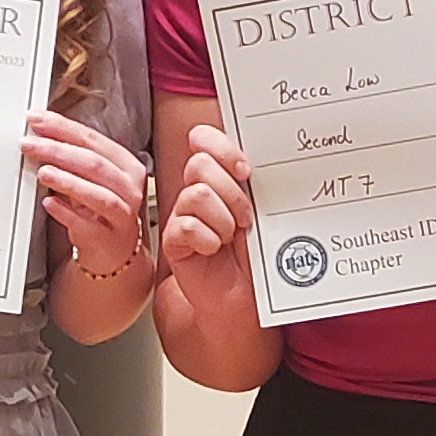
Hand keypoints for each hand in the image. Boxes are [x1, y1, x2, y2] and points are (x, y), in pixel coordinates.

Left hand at [24, 109, 150, 270]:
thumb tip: (39, 133)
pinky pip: (86, 225)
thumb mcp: (92, 178)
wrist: (113, 252)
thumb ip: (72, 155)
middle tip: (29, 145)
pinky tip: (50, 203)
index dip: (63, 128)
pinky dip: (67, 213)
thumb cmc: (100, 210)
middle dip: (58, 150)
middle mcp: (128, 188)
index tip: (36, 120)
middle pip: (94, 163)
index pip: (92, 140)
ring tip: (43, 172)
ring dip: (67, 181)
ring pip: (97, 194)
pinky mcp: (107, 239)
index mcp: (126, 165)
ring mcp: (122, 215)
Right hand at [161, 121, 259, 310]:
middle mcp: (197, 192)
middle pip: (200, 164)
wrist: (245, 296)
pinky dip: (207, 240)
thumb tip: (253, 160)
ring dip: (223, 220)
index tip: (245, 171)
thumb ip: (253, 183)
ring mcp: (182, 214)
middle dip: (231, 193)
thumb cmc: (255, 255)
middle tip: (245, 219)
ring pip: (196, 195)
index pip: (204, 139)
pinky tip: (213, 250)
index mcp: (218, 177)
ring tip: (229, 238)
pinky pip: (186, 226)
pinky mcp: (172, 240)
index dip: (222, 148)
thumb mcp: (262, 211)